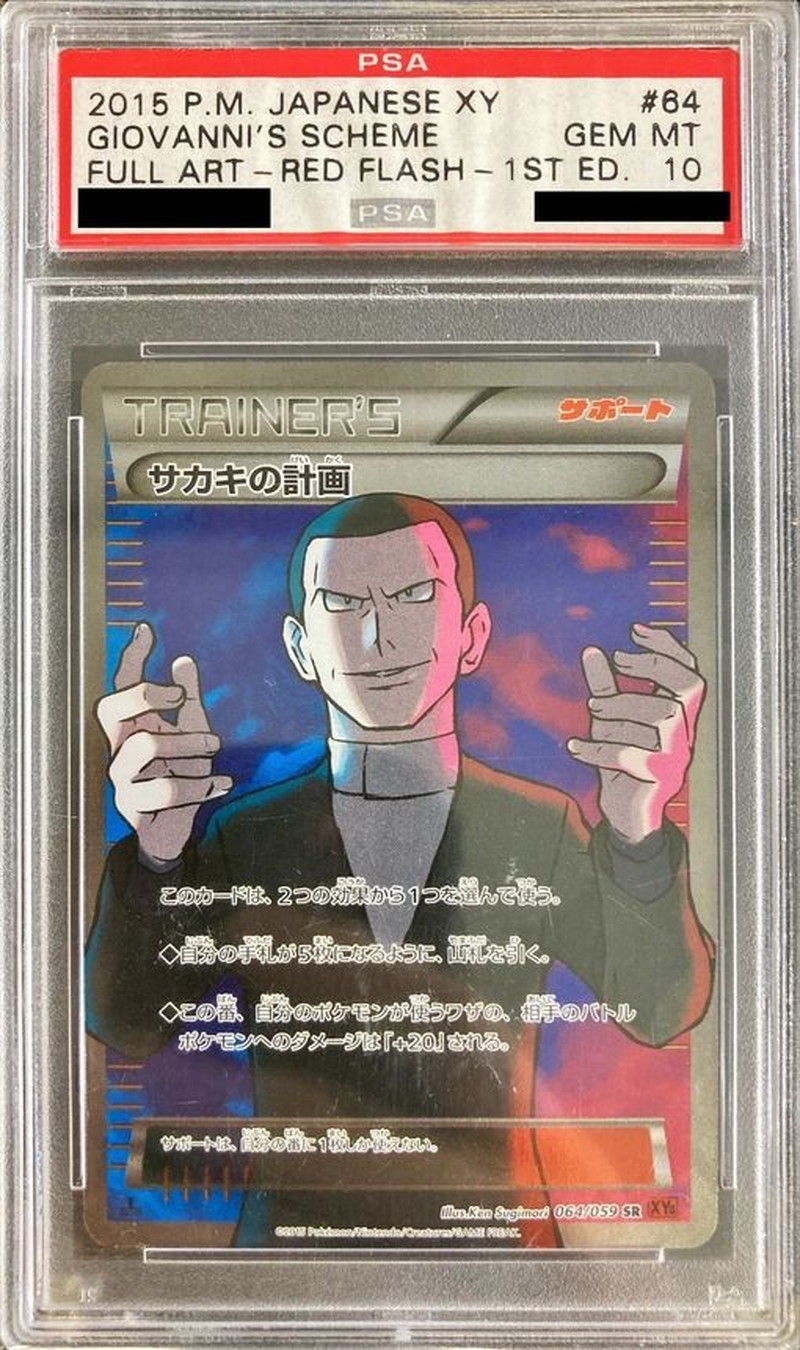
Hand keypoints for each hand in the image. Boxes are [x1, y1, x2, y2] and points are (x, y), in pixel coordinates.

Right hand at [96, 622, 231, 863]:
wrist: (173, 830)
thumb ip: (188, 701)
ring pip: (144, 745)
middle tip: (179, 697)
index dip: (131, 658)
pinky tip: (223, 782)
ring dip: (187, 744)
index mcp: (133, 726)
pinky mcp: (133, 806)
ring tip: (214, 749)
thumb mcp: (192, 734)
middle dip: (145, 695)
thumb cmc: (182, 776)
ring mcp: (121, 777)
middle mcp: (119, 747)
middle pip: (110, 708)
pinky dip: (201, 784)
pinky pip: (165, 789)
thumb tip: (184, 659)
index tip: (146, 630)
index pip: (122, 686)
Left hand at [566, 623, 704, 843]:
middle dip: (650, 669)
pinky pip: (629, 756)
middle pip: (685, 690)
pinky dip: (597, 749)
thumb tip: (591, 651)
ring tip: (592, 710)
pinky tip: (574, 747)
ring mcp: (675, 757)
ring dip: (618, 710)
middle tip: (616, 662)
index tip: (635, 631)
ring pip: (656, 721)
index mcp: (677, 715)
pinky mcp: (657, 779)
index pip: (689, 673)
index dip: (669, 649)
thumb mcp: (610, 720)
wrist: (628, 814)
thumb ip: (605, 687)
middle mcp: (684, 733)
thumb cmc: (622, 763)